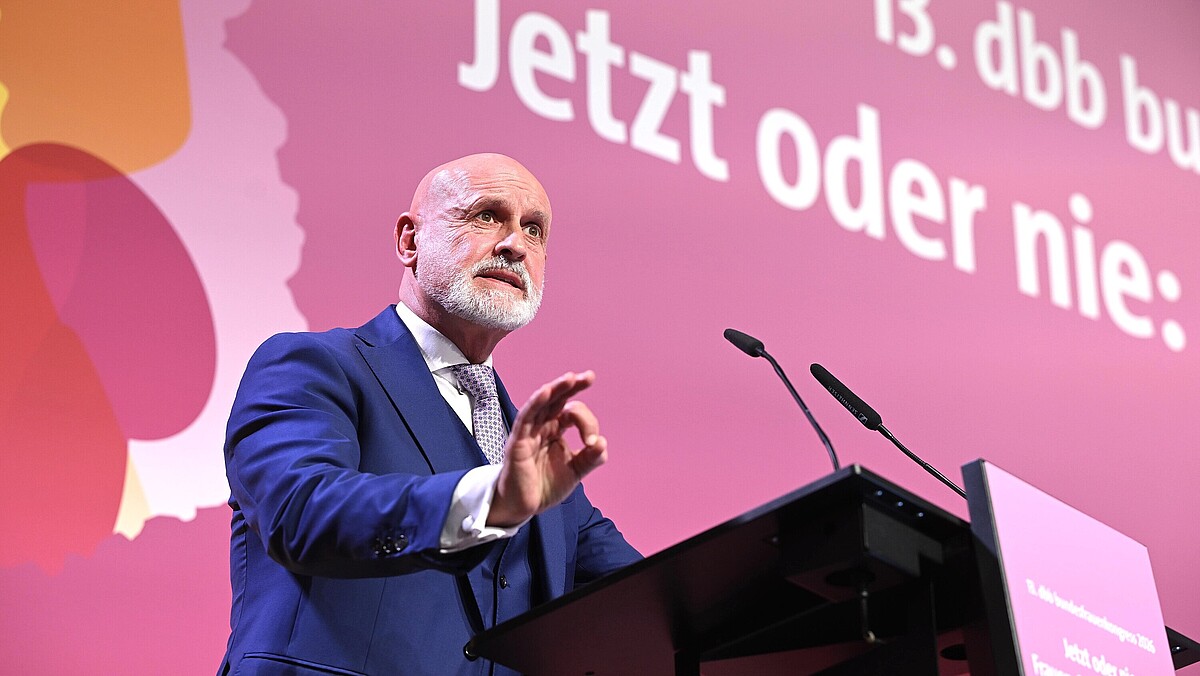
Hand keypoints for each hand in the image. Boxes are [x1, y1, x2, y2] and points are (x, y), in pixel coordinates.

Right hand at [487, 371, 605, 526]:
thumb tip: (603, 443)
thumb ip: (590, 459)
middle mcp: (542, 426)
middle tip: (589, 377)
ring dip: (556, 389)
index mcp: (555, 430)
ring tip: (571, 378)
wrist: (522, 507)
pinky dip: (535, 403)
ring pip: (541, 403)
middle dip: (572, 386)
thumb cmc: (544, 486)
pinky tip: (546, 392)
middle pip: (557, 399)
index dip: (587, 423)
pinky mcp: (518, 441)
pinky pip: (526, 418)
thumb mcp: (575, 472)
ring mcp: (529, 432)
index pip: (572, 413)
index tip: (593, 443)